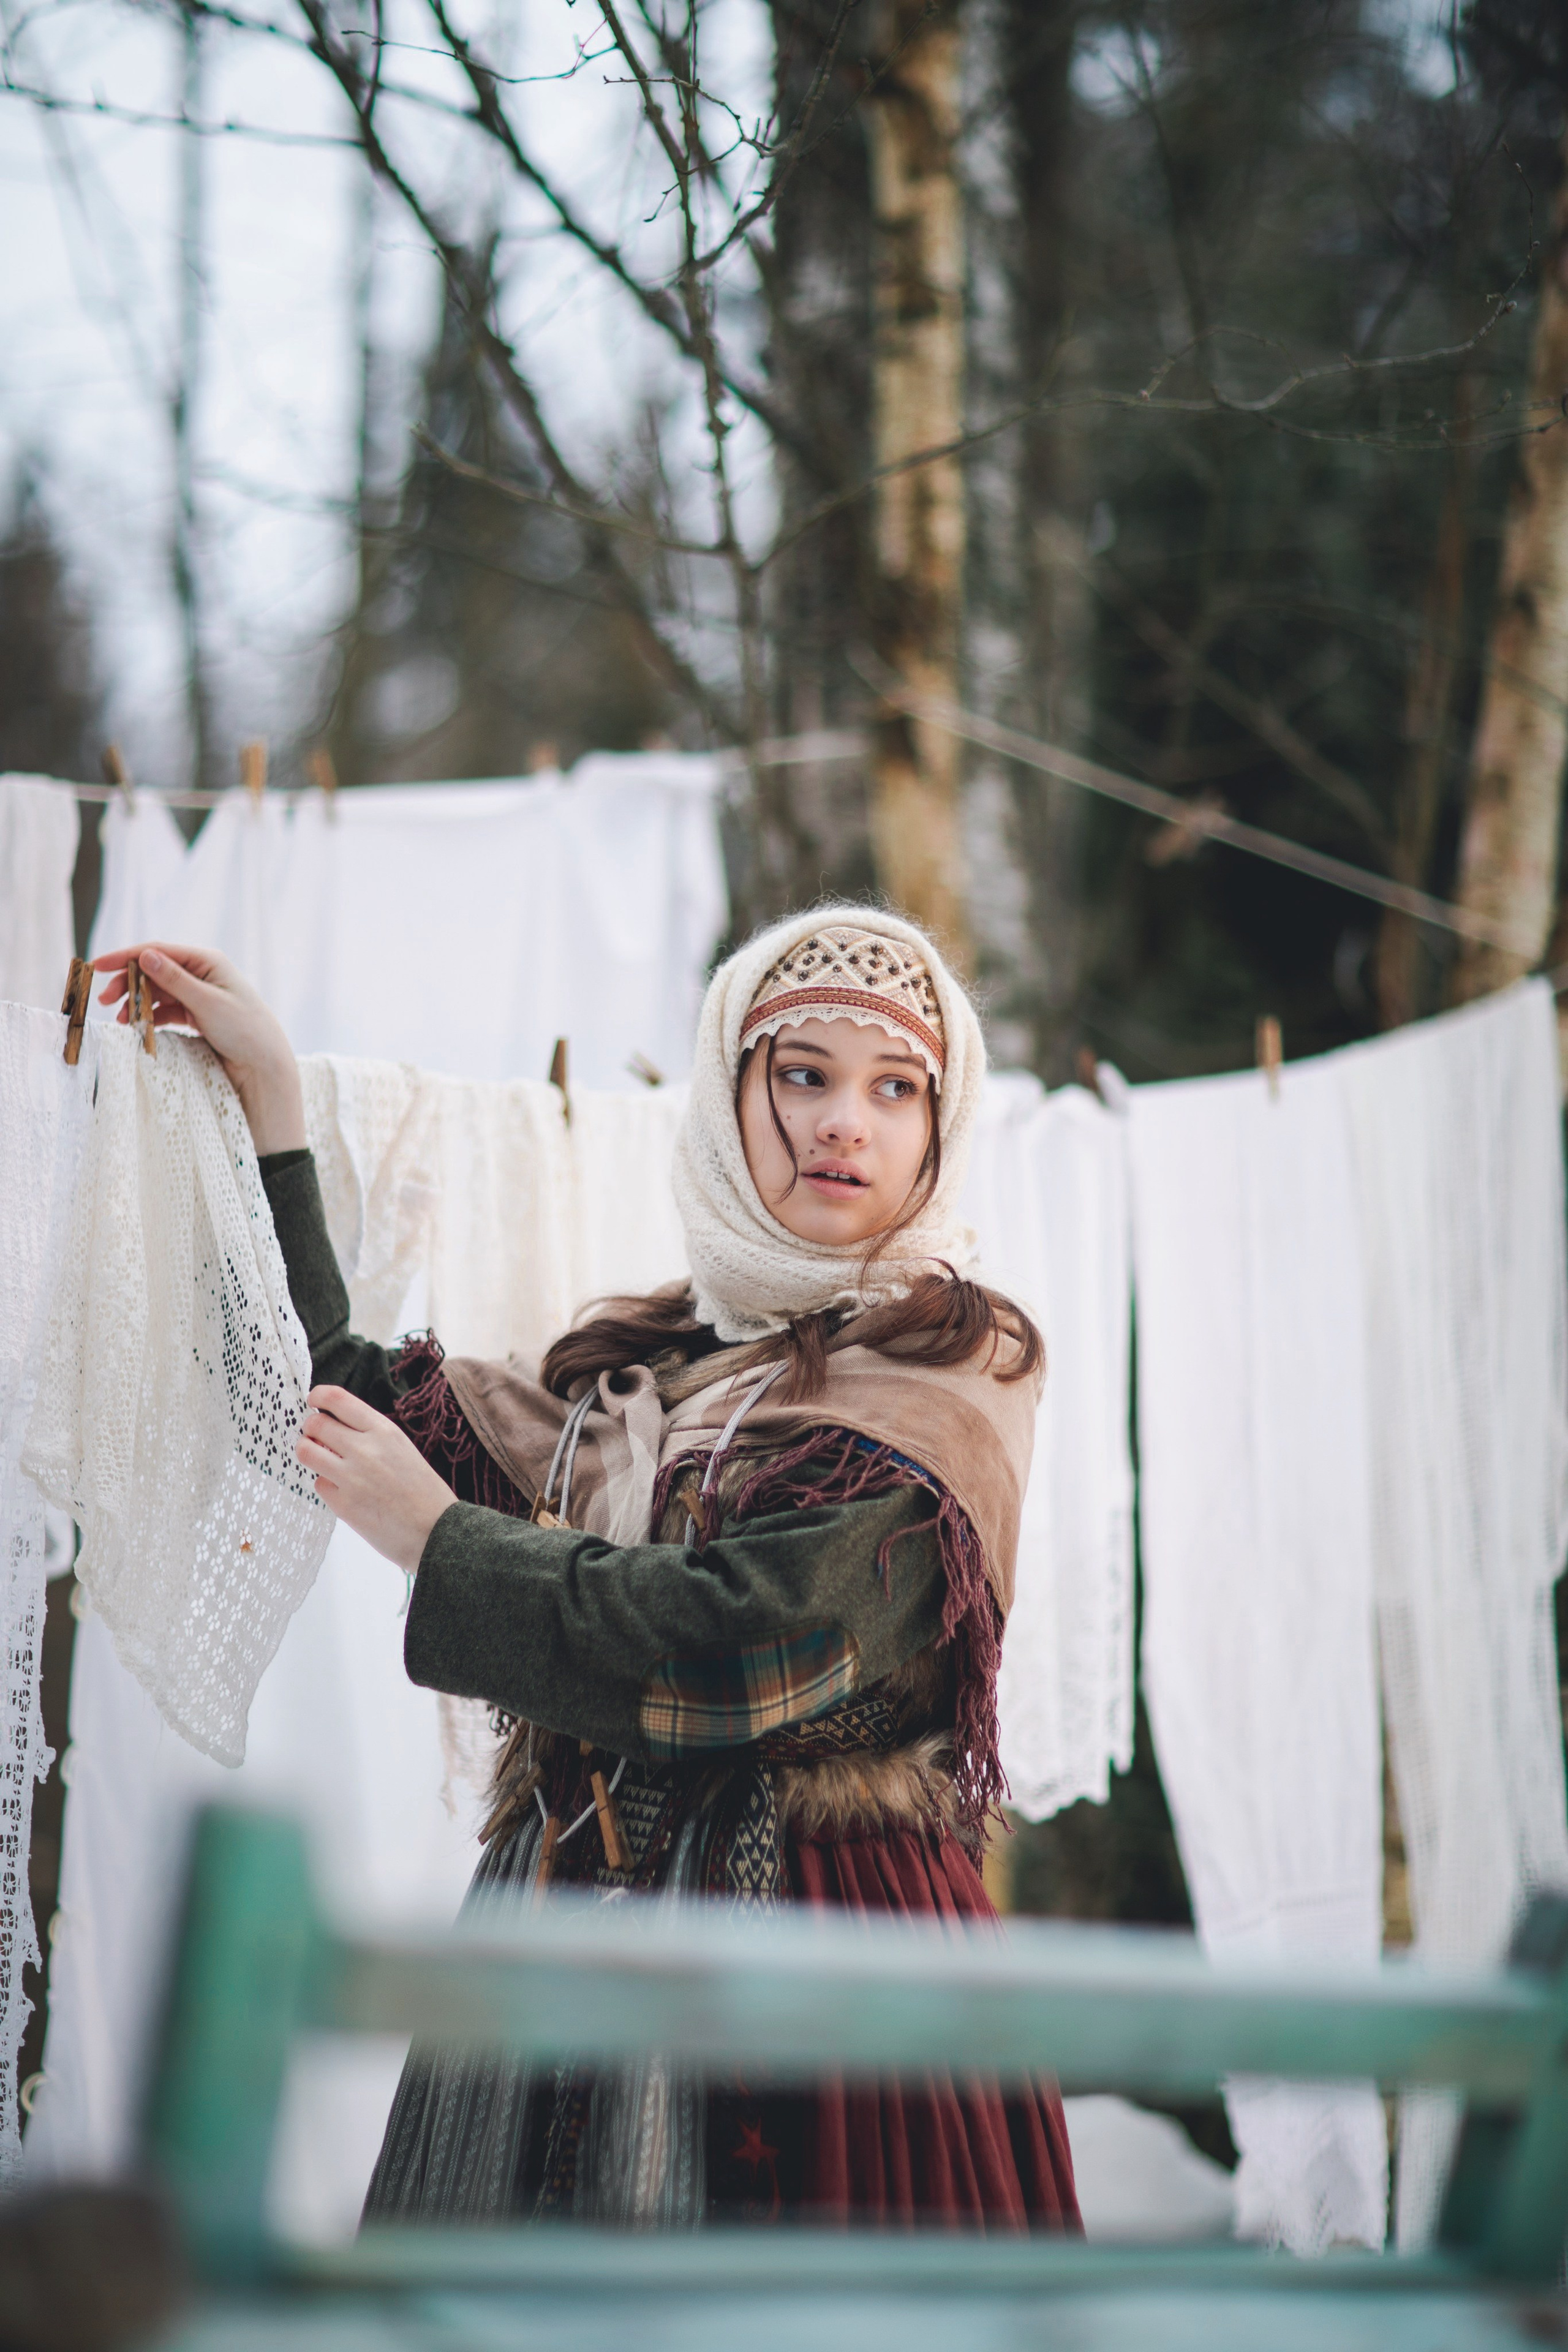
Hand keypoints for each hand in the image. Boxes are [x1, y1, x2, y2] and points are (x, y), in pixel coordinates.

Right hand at [92, 944, 305, 1152]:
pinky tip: (137, 1026)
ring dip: (136, 1001)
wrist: (265, 1065)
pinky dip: (149, 1016)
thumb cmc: (245, 1030)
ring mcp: (198, 994)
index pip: (158, 951)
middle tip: (104, 999)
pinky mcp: (197, 1015)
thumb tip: (144, 955)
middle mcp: (202, 974)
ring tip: (119, 1018)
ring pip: (157, 991)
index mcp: (207, 961)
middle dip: (127, 982)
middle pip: (154, 970)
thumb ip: (174, 981)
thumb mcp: (207, 1003)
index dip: (125, 956)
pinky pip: (166, 1010)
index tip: (98, 966)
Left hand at [296, 1387, 456, 1574]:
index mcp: (383, 1431)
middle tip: (316, 1436)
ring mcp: (351, 1477)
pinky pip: (319, 1484)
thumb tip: (333, 1427)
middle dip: (310, 1428)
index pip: (337, 1399)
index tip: (313, 1401)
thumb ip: (370, 1435)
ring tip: (320, 1459)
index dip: (318, 1396)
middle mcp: (364, 1449)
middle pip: (315, 1424)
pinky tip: (343, 1491)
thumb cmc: (422, 1490)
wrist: (436, 1530)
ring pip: (306, 1452)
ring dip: (308, 1452)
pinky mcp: (342, 1504)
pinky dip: (326, 1485)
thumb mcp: (401, 1448)